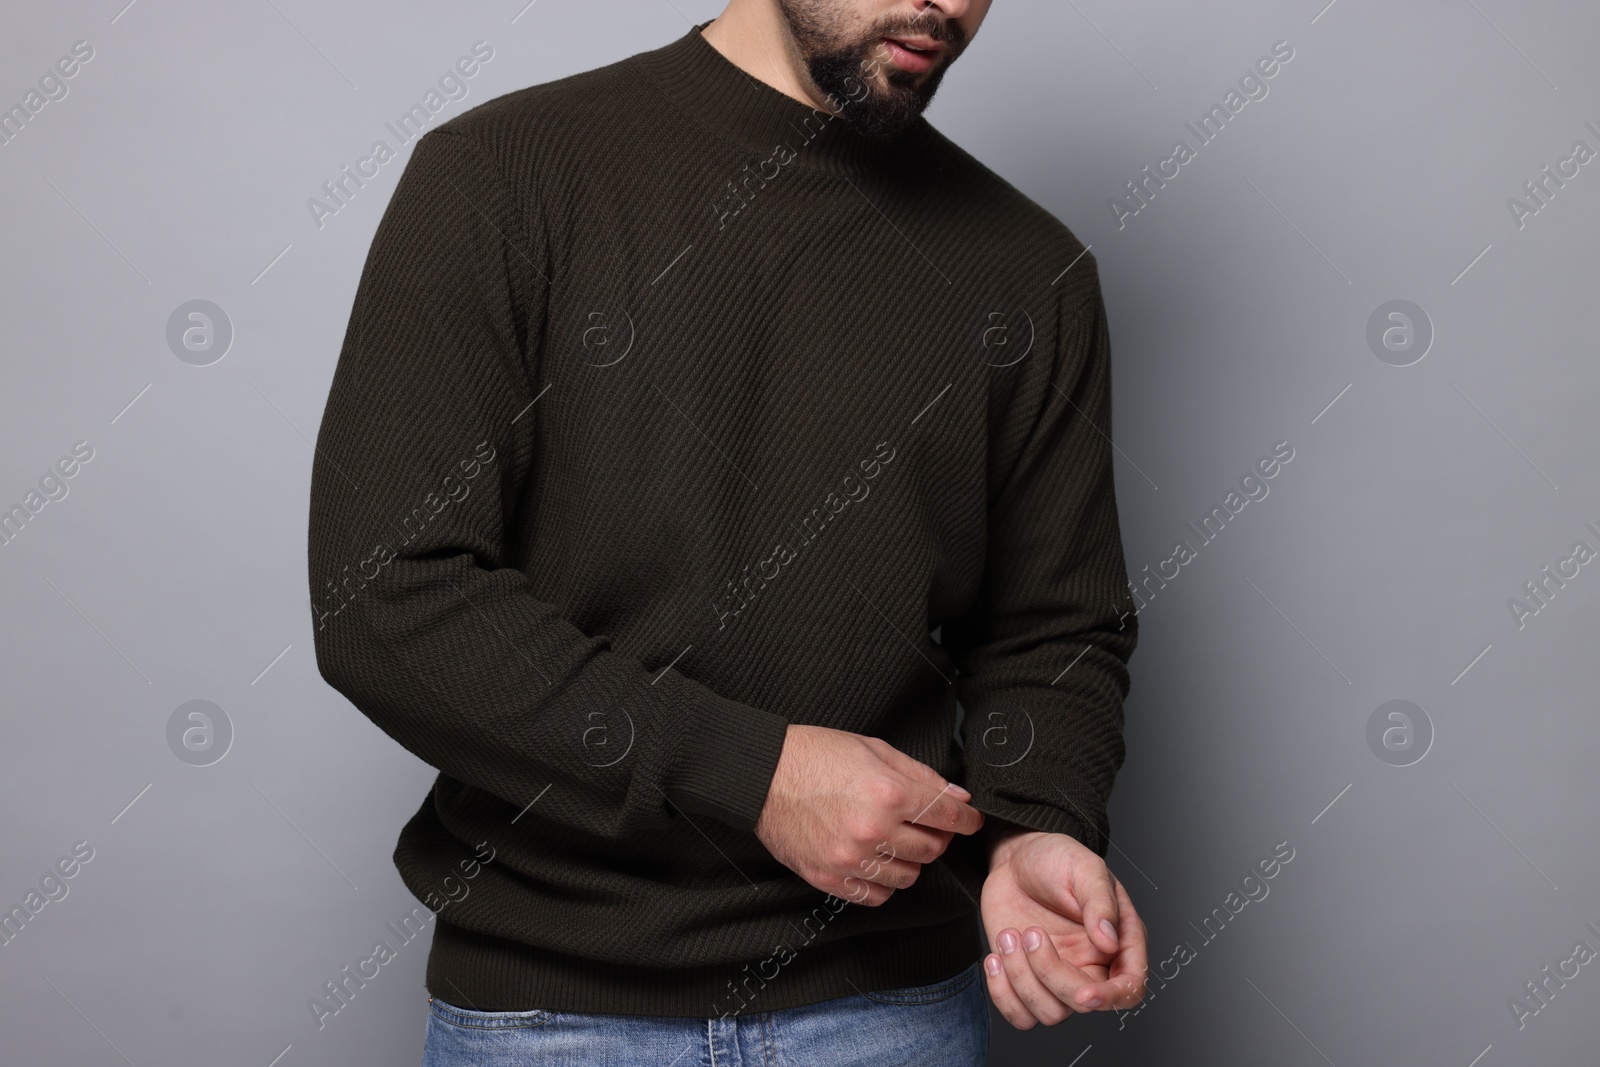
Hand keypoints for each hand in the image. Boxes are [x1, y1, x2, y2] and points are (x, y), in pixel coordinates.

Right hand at [754, 725, 983, 905]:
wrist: (761, 774)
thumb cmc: (816, 755)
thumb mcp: (874, 749)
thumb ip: (921, 775)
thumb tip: (958, 799)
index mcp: (888, 792)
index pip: (947, 816)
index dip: (967, 820)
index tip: (970, 821)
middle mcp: (873, 830)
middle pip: (932, 850)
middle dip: (937, 837)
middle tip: (926, 824)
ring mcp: (850, 858)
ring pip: (908, 877)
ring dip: (910, 861)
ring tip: (895, 841)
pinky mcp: (829, 878)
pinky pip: (875, 896)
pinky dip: (882, 882)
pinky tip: (874, 861)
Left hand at [980, 828, 1147, 1027]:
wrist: (1015, 859)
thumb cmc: (1056, 858)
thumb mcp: (1084, 868)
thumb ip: (1100, 903)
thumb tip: (1111, 941)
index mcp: (1119, 941)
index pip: (1130, 987)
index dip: (1111, 998)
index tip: (1084, 993)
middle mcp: (1093, 966)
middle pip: (1083, 1004)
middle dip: (1050, 974)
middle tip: (1030, 933)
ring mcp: (1059, 976)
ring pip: (1050, 1013)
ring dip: (1021, 978)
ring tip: (1010, 935)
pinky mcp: (1028, 981)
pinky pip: (1020, 1015)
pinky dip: (1002, 994)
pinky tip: (994, 958)